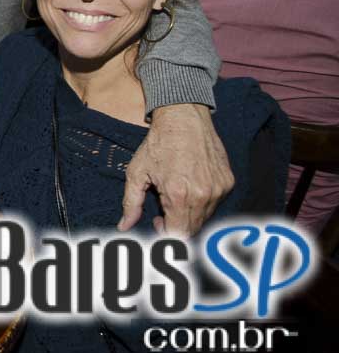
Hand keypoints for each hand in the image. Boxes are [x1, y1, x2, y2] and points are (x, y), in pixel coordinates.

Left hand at [119, 104, 233, 236]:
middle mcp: (204, 196)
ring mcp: (219, 189)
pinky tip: (189, 186)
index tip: (157, 222)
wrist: (184, 117)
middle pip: (192, 229)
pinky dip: (202, 202)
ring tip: (175, 196)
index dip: (166, 234)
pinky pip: (215, 203)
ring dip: (189, 215)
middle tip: (164, 211)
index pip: (178, 234)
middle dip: (176, 226)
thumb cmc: (158, 144)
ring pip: (205, 218)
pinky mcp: (228, 181)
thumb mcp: (137, 172)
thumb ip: (131, 204)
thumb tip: (124, 226)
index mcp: (179, 196)